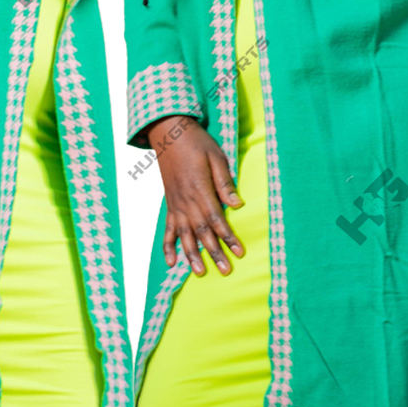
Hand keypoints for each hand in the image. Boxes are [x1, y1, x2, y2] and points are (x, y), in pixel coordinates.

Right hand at [148, 116, 245, 275]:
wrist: (170, 134)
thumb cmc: (197, 143)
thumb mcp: (216, 157)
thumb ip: (225, 183)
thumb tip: (238, 204)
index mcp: (200, 189)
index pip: (216, 218)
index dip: (228, 237)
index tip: (239, 251)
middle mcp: (186, 200)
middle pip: (202, 232)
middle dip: (214, 252)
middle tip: (225, 270)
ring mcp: (176, 204)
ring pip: (184, 234)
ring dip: (192, 255)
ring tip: (200, 272)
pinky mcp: (169, 204)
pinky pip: (168, 229)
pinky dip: (168, 246)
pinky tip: (172, 262)